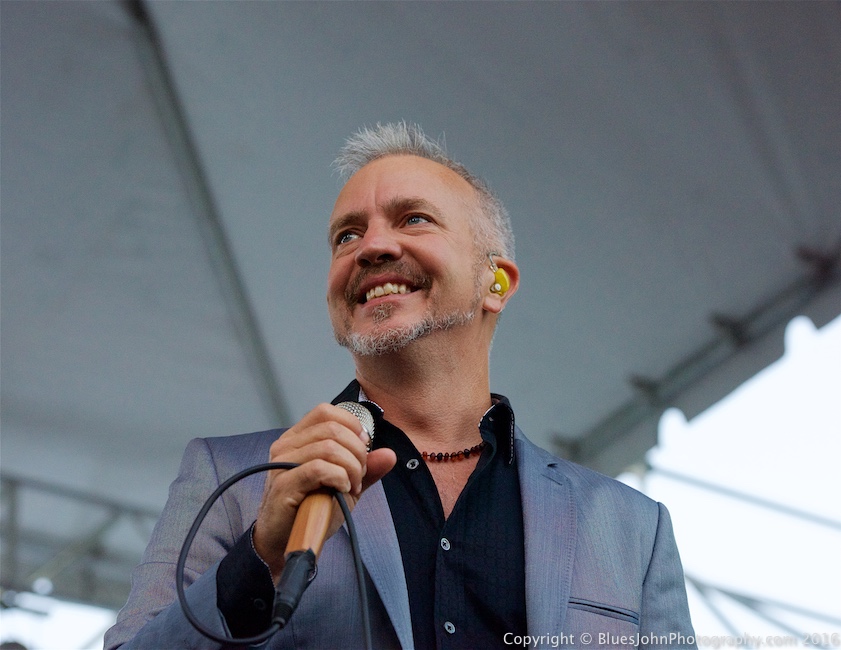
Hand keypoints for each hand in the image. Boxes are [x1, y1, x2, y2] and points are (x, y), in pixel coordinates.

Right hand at [252, 403, 395, 579]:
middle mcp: (286, 445)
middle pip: (332, 428)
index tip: (363, 448)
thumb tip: (389, 454)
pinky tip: (342, 489)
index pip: (326, 412)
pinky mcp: (283, 484)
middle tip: (359, 476)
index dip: (351, 425)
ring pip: (328, 447)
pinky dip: (340, 477)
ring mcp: (282, 463)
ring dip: (350, 467)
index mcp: (298, 438)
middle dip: (357, 451)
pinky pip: (319, 468)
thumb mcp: (345, 485)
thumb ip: (366, 468)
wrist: (286, 542)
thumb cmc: (312, 511)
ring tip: (351, 487)